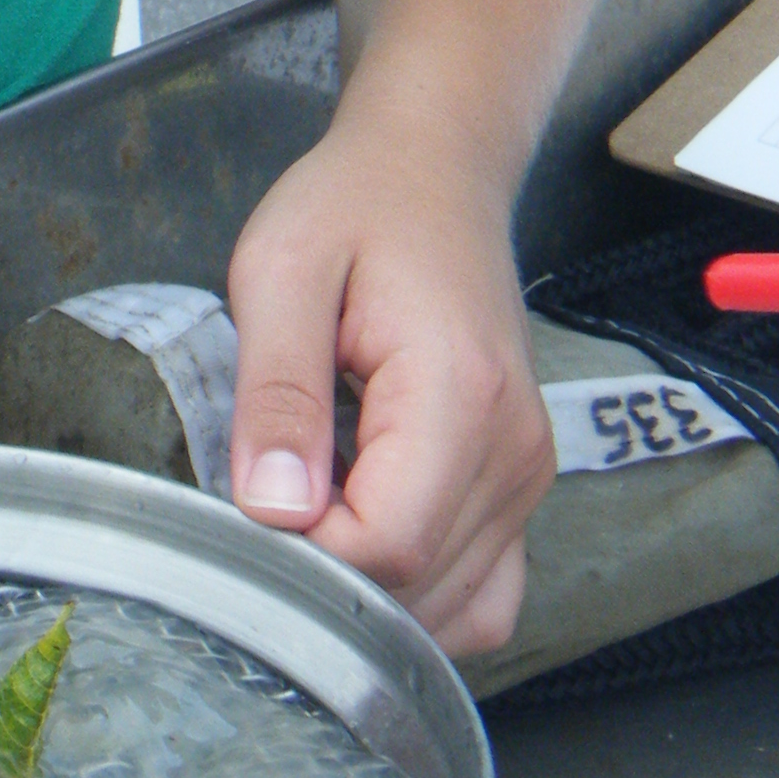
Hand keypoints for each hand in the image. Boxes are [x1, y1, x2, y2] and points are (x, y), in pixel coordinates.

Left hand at [221, 92, 554, 655]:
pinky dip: (420, 596)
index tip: (250, 501)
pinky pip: (482, 592)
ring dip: (369, 591)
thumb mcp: (282, 270)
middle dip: (327, 576)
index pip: (387, 546)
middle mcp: (515, 453)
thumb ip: (276, 391)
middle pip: (419, 591)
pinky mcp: (519, 485)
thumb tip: (270, 508)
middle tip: (266, 501)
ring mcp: (528, 477)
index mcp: (460, 397)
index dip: (303, 552)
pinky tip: (360, 537)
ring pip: (454, 609)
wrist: (435, 169)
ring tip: (312, 507)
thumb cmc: (353, 205)